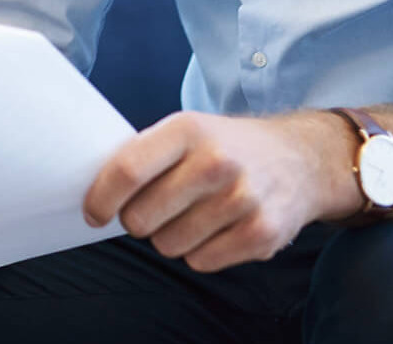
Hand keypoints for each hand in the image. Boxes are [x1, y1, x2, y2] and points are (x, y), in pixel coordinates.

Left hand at [83, 110, 355, 272]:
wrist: (300, 160)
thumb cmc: (224, 147)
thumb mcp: (185, 130)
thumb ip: (142, 155)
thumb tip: (93, 193)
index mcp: (187, 130)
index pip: (126, 171)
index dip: (101, 199)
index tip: (93, 214)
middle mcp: (217, 163)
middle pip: (141, 218)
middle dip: (137, 220)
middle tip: (155, 209)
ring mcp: (243, 199)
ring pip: (168, 245)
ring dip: (170, 237)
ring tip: (193, 214)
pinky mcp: (262, 234)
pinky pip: (201, 262)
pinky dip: (200, 252)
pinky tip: (218, 228)